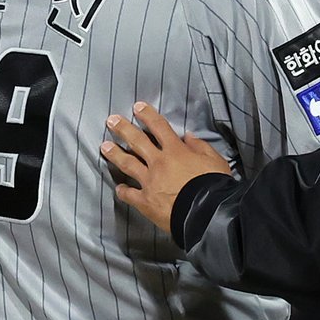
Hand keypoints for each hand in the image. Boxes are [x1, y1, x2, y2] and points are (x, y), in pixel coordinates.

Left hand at [100, 102, 231, 231]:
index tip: (137, 107)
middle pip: (137, 141)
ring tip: (104, 146)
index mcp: (176, 151)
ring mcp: (149, 182)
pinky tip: (119, 188)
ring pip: (127, 164)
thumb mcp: (215, 161)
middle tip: (111, 121)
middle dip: (122, 129)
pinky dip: (123, 191)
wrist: (206, 212)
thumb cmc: (214, 185)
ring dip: (115, 154)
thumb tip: (189, 137)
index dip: (147, 115)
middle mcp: (159, 163)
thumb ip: (200, 147)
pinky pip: (129, 194)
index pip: (159, 127)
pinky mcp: (145, 201)